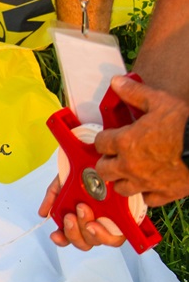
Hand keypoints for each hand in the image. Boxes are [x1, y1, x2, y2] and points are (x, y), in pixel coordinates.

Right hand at [38, 177, 125, 249]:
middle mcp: (93, 222)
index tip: (55, 234)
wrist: (104, 158)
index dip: (63, 239)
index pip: (70, 237)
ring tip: (82, 210)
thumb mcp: (65, 180)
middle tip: (70, 215)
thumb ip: (53, 196)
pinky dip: (102, 235)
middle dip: (73, 232)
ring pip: (95, 241)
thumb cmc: (87, 170)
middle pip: (83, 242)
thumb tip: (43, 213)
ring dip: (85, 230)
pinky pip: (114, 239)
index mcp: (79, 217)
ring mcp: (108, 224)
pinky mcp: (123, 223)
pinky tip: (95, 224)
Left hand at [95, 76, 188, 206]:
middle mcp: (130, 166)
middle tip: (114, 156)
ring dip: (121, 180)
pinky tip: (150, 184)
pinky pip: (147, 199)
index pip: (100, 143)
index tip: (109, 137)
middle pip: (103, 170)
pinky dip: (146, 193)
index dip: (103, 138)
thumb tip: (116, 82)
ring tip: (128, 171)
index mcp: (125, 142)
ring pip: (121, 188)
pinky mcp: (164, 193)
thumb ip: (135, 92)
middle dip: (105, 162)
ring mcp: (146, 182)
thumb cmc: (184, 123)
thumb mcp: (159, 101)